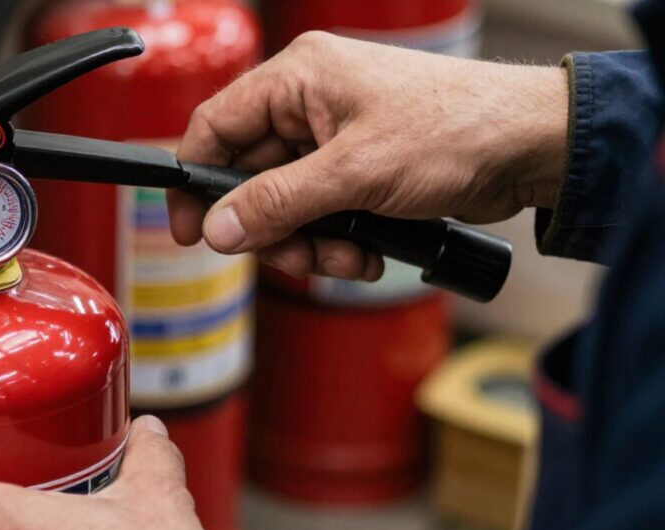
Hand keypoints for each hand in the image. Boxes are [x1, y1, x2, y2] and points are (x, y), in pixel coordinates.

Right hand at [169, 32, 568, 279]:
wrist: (530, 147)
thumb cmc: (456, 129)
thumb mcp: (354, 172)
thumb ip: (278, 202)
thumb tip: (220, 227)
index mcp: (299, 78)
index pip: (215, 127)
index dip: (196, 182)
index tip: (192, 231)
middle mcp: (311, 104)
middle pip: (250, 177)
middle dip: (273, 228)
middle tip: (295, 258)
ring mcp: (337, 138)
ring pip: (286, 203)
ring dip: (310, 242)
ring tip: (348, 258)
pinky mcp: (361, 168)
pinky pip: (322, 212)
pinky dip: (338, 240)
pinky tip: (368, 252)